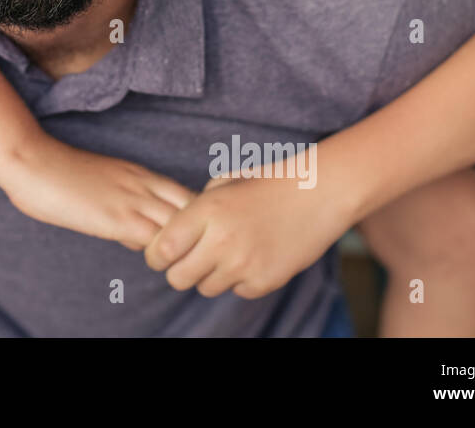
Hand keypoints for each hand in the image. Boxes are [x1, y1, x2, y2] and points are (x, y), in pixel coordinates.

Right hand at [0, 134, 192, 249]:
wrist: (33, 161)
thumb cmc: (58, 173)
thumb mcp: (103, 182)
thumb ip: (124, 203)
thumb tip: (135, 236)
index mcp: (141, 173)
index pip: (190, 195)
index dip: (196, 218)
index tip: (187, 235)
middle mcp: (145, 184)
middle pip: (197, 209)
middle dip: (199, 231)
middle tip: (185, 251)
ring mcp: (134, 201)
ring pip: (184, 226)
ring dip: (183, 246)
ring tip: (170, 259)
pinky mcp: (119, 219)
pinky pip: (159, 241)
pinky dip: (163, 255)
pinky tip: (150, 259)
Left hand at [143, 166, 354, 297]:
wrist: (319, 193)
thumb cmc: (268, 183)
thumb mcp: (224, 183)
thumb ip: (194, 208)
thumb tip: (170, 234)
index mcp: (206, 211)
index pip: (161, 250)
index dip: (155, 256)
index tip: (161, 254)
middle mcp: (221, 241)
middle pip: (178, 279)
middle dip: (179, 271)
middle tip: (189, 260)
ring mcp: (244, 264)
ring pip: (206, 288)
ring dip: (209, 276)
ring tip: (226, 253)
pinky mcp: (265, 281)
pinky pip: (237, 291)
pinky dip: (239, 280)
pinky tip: (252, 256)